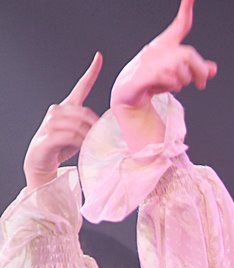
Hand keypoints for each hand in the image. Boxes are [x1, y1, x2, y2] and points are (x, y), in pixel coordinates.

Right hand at [23, 52, 102, 189]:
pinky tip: (83, 147)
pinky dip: (80, 142)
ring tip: (92, 147)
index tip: (99, 57)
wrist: (42, 161)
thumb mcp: (80, 135)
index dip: (91, 72)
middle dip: (95, 127)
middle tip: (102, 140)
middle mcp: (57, 110)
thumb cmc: (62, 148)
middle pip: (84, 112)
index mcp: (67, 107)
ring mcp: (50, 122)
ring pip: (78, 125)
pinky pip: (69, 136)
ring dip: (88, 137)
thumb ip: (91, 128)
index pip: (81, 86)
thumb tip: (109, 129)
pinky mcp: (47, 135)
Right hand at [111, 0, 215, 113]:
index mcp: (167, 44)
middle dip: (200, 71)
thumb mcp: (178, 73)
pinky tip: (165, 86)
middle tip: (201, 85)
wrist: (128, 91)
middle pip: (188, 54)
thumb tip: (213, 68)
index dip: (186, 9)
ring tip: (176, 85)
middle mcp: (159, 49)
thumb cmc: (154, 78)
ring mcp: (150, 60)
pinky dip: (170, 85)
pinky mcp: (143, 74)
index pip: (180, 25)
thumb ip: (195, 70)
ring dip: (183, 81)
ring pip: (179, 68)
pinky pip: (165, 78)